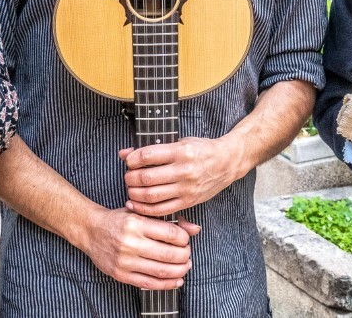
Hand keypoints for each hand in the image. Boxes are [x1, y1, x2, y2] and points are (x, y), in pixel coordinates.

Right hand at [75, 206, 200, 289]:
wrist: (91, 231)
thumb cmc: (118, 220)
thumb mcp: (141, 213)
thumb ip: (168, 221)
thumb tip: (195, 229)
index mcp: (136, 223)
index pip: (171, 234)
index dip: (184, 239)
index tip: (186, 240)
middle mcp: (131, 242)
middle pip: (169, 254)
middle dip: (185, 256)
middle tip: (187, 254)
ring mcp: (126, 260)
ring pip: (161, 271)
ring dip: (179, 271)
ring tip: (184, 266)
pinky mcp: (121, 275)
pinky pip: (149, 283)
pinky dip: (167, 284)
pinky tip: (176, 280)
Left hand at [120, 137, 244, 216]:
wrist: (227, 163)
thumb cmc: (202, 150)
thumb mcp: (179, 141)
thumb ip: (153, 148)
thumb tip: (124, 153)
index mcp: (181, 151)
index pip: (148, 155)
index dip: (133, 159)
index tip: (129, 161)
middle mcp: (183, 170)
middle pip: (147, 178)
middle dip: (130, 178)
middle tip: (128, 176)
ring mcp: (186, 189)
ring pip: (152, 195)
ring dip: (135, 193)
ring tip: (131, 189)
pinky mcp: (188, 202)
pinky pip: (162, 210)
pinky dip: (145, 209)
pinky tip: (136, 204)